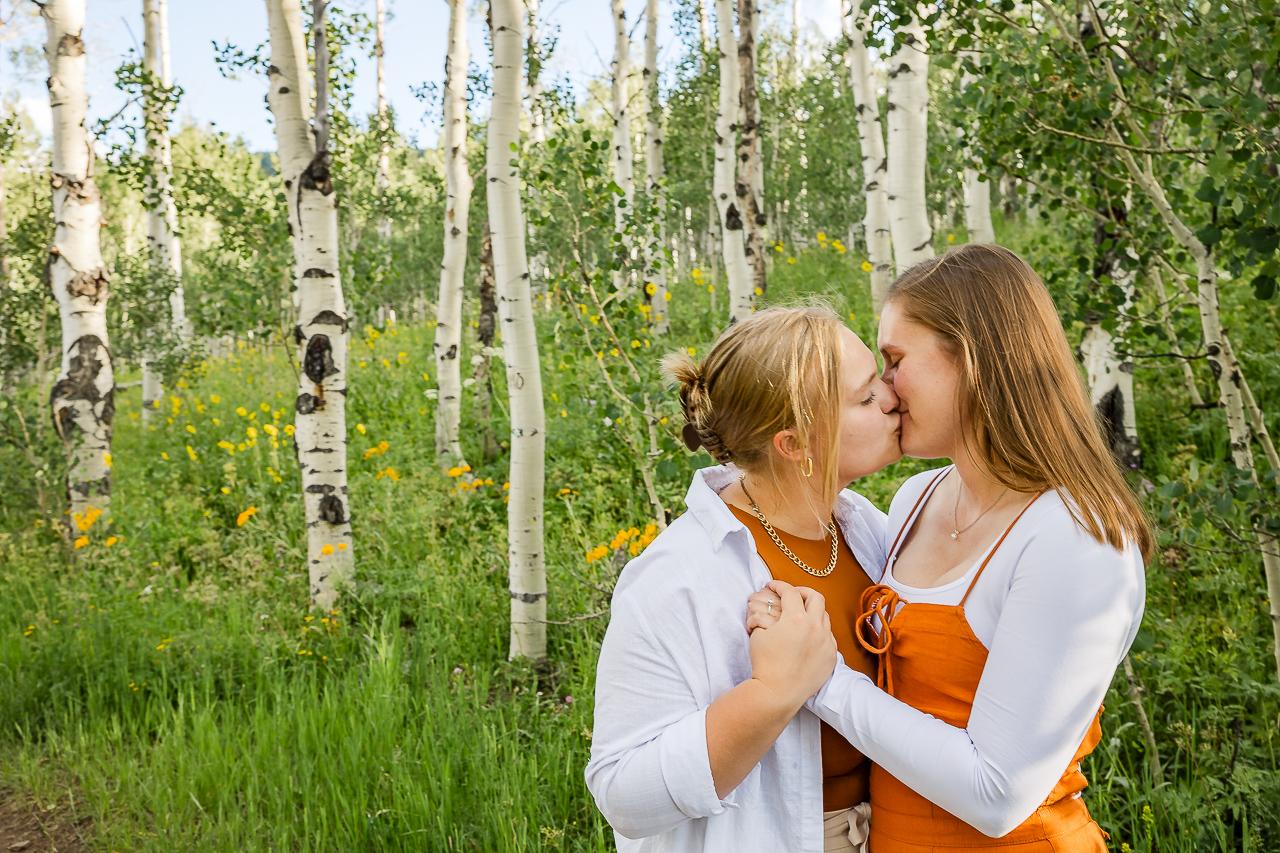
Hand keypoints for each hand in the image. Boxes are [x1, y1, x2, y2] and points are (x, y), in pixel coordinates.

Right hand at [747, 580, 836, 709]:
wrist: (778, 693)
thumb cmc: (765, 664)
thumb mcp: (759, 633)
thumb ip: (765, 615)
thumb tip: (766, 607)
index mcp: (796, 618)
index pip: (790, 592)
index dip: (779, 585)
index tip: (773, 586)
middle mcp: (815, 626)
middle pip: (815, 597)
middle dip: (802, 592)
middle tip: (792, 595)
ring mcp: (826, 641)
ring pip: (824, 616)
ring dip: (812, 611)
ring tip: (801, 616)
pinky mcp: (831, 656)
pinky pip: (828, 636)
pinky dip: (819, 631)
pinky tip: (808, 637)